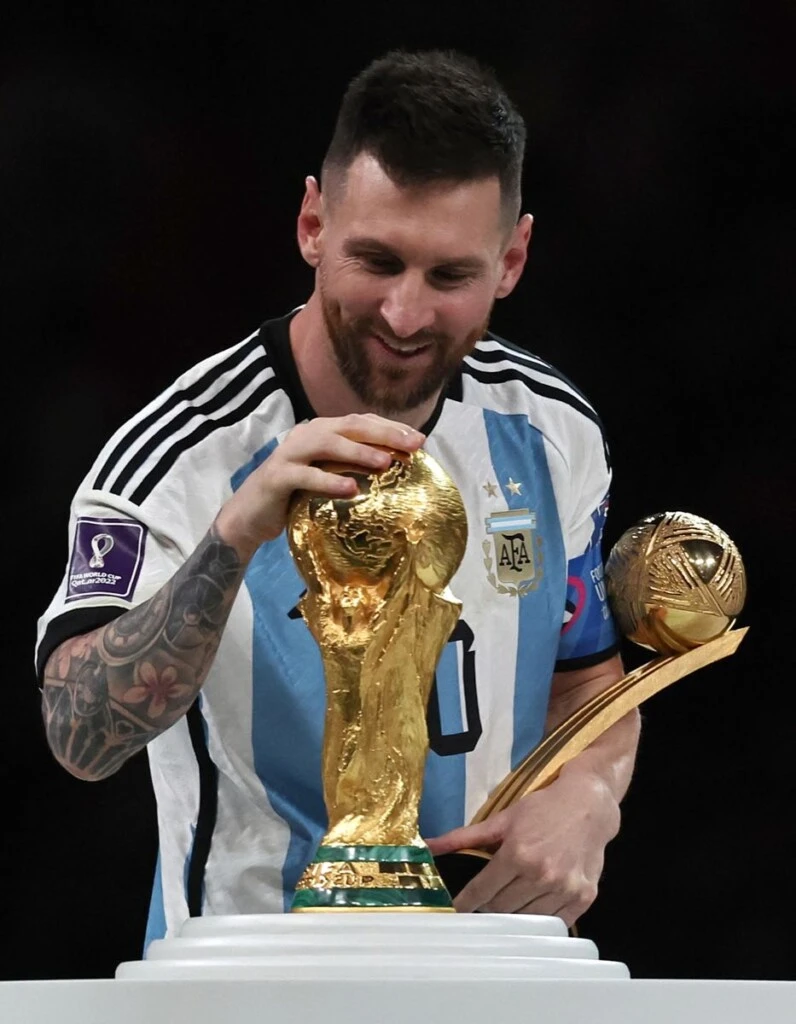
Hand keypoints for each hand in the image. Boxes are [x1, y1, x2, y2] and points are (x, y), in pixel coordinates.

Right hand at [216, 413, 424, 554]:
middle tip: (413, 445)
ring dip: (358, 452)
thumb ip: (350, 470)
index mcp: (320, 433)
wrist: (248, 518)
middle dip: (384, 433)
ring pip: (327, 444)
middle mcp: (305, 436)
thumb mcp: (326, 479)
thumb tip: (394, 471)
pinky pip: (304, 475)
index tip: (419, 440)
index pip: (360, 422)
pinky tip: (351, 489)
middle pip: (348, 426)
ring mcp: (288, 455)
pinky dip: (328, 481)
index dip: (390, 427)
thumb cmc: (293, 498)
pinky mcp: (275, 477)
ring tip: (385, 462)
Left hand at [425, 771, 619, 925]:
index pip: (481, 891)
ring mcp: (563, 889)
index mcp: (516, 854)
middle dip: (489, 906)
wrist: (588, 805)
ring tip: (510, 901)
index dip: (466, 902)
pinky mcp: (583, 899)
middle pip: (501, 909)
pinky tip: (535, 905)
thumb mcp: (502, 819)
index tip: (457, 910)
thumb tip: (428, 845)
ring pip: (526, 920)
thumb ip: (464, 837)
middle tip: (487, 899)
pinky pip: (554, 923)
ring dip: (514, 914)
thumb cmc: (542, 809)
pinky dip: (541, 918)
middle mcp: (540, 875)